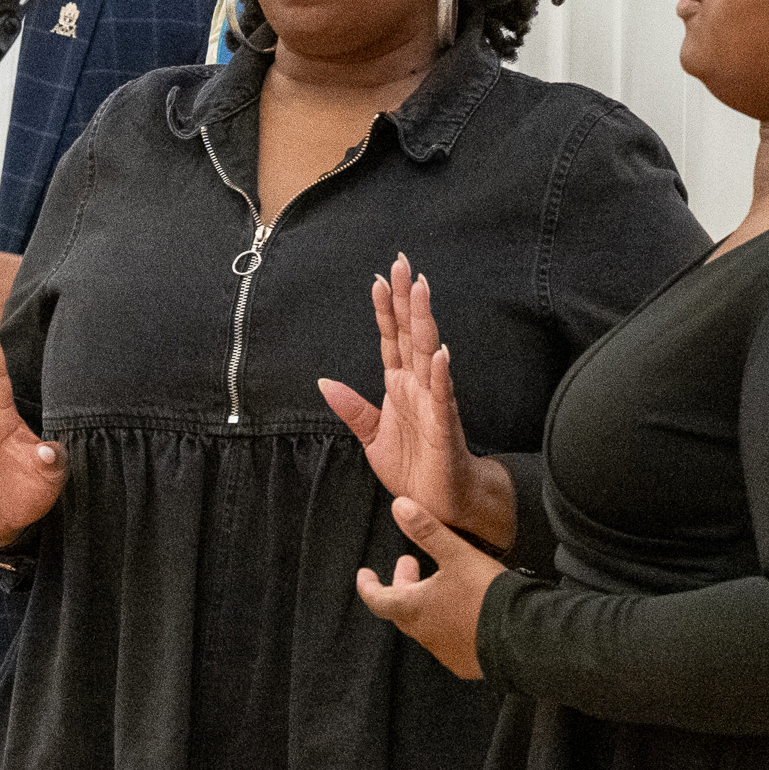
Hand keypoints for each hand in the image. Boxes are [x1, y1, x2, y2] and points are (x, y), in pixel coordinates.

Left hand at [316, 255, 518, 549]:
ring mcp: (434, 404)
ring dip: (424, 322)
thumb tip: (323, 382)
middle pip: (411, 334)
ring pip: (429, 354)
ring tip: (420, 290)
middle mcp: (418, 387)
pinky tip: (441, 353)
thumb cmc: (414, 468)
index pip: (391, 339)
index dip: (385, 310)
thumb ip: (353, 408)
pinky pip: (444, 398)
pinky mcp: (445, 427)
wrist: (440, 505)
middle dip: (406, 299)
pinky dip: (442, 375)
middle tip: (401, 263)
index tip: (378, 278)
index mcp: (400, 387)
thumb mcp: (372, 437)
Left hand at [357, 494, 499, 680]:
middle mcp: (424, 634)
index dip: (368, 585)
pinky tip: (464, 614)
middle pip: (402, 609)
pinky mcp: (467, 663)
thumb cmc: (486, 594)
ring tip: (440, 585)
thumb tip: (399, 506)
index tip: (365, 574)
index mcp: (413, 609)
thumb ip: (427, 531)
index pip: (377, 599)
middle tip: (410, 564)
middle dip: (403, 585)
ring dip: (426, 603)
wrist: (525, 637)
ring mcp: (445, 652)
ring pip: (426, 625)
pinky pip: (450, 642)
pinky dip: (449, 624)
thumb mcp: (457, 555)